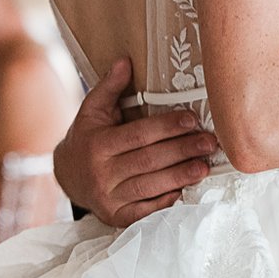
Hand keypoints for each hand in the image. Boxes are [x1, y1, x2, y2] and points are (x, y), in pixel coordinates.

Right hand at [50, 59, 214, 228]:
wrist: (68, 177)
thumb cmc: (88, 138)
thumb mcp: (92, 111)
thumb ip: (110, 87)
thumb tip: (126, 60)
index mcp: (97, 144)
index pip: (138, 135)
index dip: (166, 127)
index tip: (192, 119)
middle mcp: (101, 173)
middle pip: (149, 161)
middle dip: (183, 151)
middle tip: (210, 142)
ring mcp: (108, 198)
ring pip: (151, 186)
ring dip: (181, 176)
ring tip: (205, 166)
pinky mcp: (117, 217)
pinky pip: (146, 211)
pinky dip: (168, 202)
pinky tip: (188, 191)